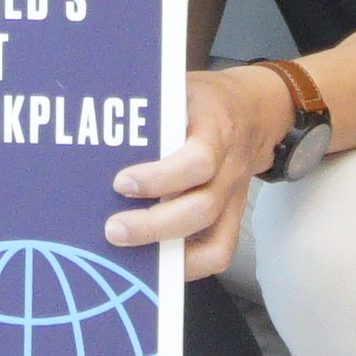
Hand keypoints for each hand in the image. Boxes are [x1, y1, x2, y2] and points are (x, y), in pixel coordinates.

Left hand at [108, 61, 295, 278]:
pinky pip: (219, 252)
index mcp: (217, 129)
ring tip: (129, 250)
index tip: (121, 183)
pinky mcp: (234, 217)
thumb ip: (152, 112)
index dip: (160, 177)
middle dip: (154, 225)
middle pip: (202, 208)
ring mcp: (236, 198)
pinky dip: (188, 266)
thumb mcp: (180, 89)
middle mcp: (231, 169)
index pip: (197, 161)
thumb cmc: (204, 101)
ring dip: (168, 252)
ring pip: (214, 240)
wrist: (255, 110)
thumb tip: (101, 140)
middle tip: (114, 229)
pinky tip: (156, 264)